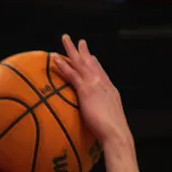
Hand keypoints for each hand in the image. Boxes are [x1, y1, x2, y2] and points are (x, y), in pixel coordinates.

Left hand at [53, 35, 131, 151]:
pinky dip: (63, 64)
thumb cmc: (113, 132)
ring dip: (71, 50)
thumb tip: (102, 118)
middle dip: (85, 51)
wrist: (116, 133)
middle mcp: (103, 83)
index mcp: (110, 90)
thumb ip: (104, 113)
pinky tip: (55, 57)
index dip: (95, 64)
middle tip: (80, 41)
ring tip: (65, 39)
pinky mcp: (85, 89)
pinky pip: (72, 73)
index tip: (91, 56)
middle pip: (92, 63)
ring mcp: (94, 84)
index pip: (101, 73)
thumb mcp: (111, 118)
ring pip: (81, 63)